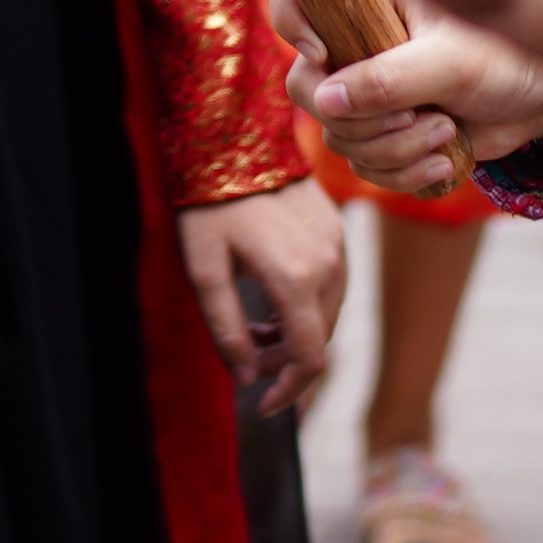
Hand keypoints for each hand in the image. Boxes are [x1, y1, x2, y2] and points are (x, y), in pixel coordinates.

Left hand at [175, 182, 346, 413]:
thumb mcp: (203, 270)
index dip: (288, 391)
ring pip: (329, 315)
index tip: (262, 405)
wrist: (232, 138)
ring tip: (254, 328)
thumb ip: (227, 329)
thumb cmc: (208, 205)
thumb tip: (246, 378)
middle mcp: (330, 264)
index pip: (309, 358)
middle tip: (247, 359)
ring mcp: (340, 244)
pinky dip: (307, 307)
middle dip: (286, 363)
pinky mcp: (339, 229)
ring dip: (296, 335)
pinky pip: (333, 286)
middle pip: (321, 340)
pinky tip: (273, 299)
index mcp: (297, 279)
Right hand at [286, 0, 542, 197]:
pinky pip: (363, 162)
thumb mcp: (452, 63)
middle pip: (308, 86)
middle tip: (417, 116)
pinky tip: (446, 160)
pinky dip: (403, 172)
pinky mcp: (386, 126)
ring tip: (445, 135)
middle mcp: (357, 35)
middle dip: (364, 119)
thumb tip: (326, 100)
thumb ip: (388, 79)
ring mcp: (367, 84)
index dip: (294, 25)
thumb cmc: (512, 55)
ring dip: (393, 150)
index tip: (326, 57)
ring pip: (337, 133)